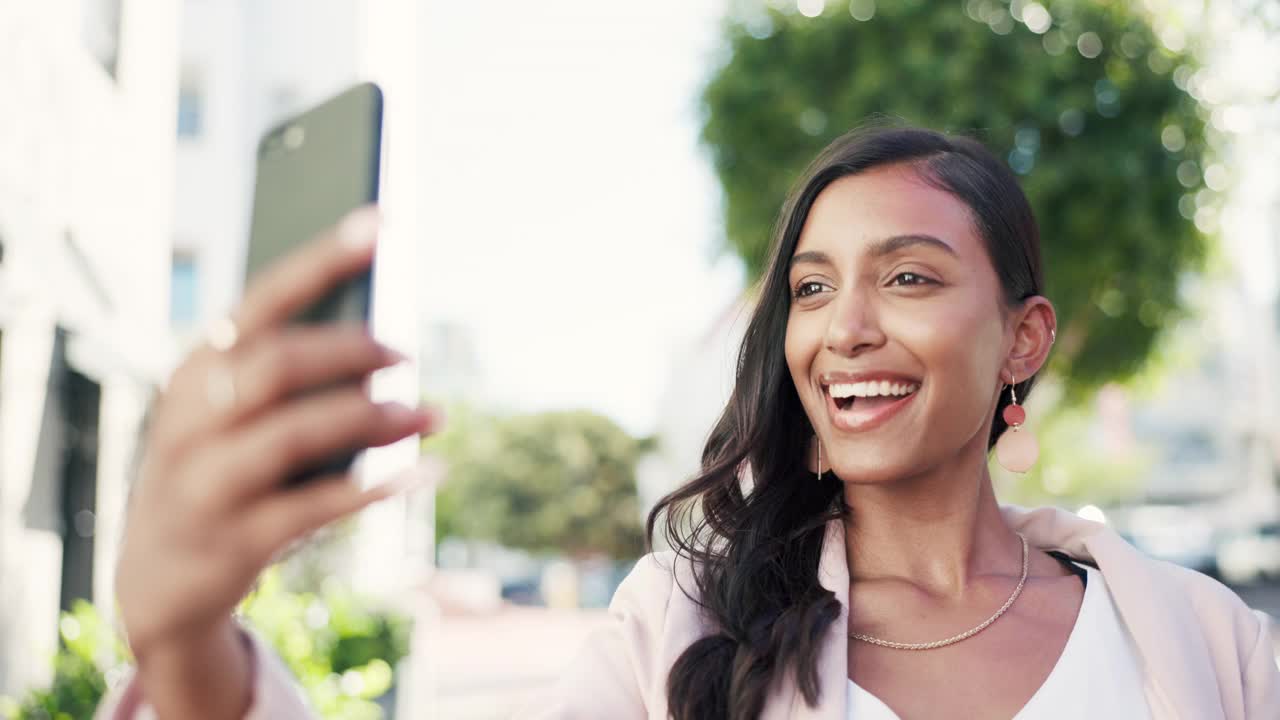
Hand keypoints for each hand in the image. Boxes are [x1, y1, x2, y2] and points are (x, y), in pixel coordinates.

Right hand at [115, 207, 439, 717]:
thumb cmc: (217, 468)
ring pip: (295, 434)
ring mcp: (206, 482)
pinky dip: (377, 489)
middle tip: (406, 352)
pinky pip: (315, 508)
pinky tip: (424, 473)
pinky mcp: (234, 540)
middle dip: (352, 351)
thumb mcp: (231, 414)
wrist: (157, 577)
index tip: (379, 222)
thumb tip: (380, 336)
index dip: (321, 259)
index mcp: (195, 370)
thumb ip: (286, 373)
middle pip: (277, 364)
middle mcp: (190, 419)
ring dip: (374, 419)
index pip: (261, 300)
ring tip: (431, 413)